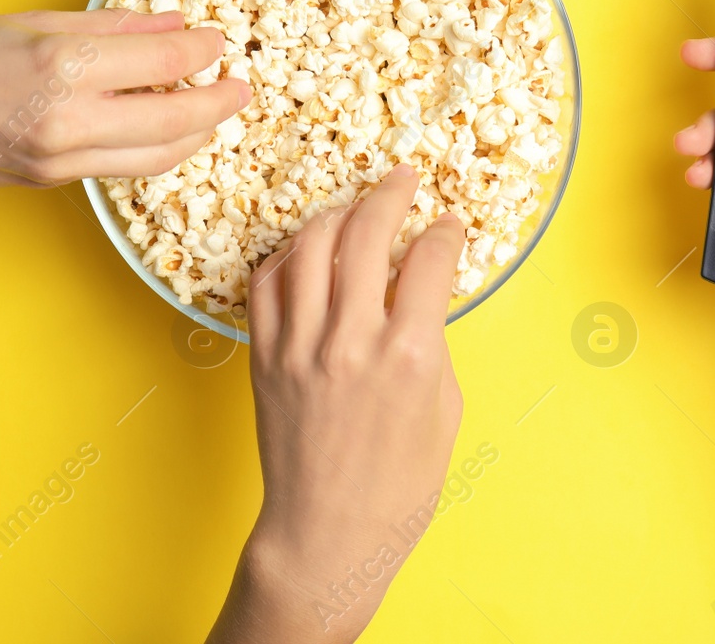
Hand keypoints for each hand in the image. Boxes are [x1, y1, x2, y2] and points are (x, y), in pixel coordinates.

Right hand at [0, 8, 247, 185]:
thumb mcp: (34, 21)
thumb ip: (112, 26)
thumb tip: (172, 22)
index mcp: (67, 65)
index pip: (167, 58)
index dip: (205, 50)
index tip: (219, 41)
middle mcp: (73, 119)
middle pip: (180, 119)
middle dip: (220, 103)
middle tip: (240, 86)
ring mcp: (65, 158)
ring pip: (160, 155)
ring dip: (196, 134)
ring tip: (210, 109)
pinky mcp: (55, 182)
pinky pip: (125, 166)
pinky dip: (156, 147)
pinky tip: (163, 126)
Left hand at [208, 165, 465, 643]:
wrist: (327, 534)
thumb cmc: (398, 487)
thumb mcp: (444, 410)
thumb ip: (433, 341)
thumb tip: (424, 292)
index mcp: (409, 355)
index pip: (430, 260)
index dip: (445, 232)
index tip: (450, 224)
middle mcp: (352, 340)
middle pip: (367, 233)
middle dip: (391, 194)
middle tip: (402, 180)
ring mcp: (300, 345)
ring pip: (311, 244)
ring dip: (337, 214)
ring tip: (354, 208)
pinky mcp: (264, 356)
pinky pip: (267, 282)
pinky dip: (288, 255)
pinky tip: (307, 251)